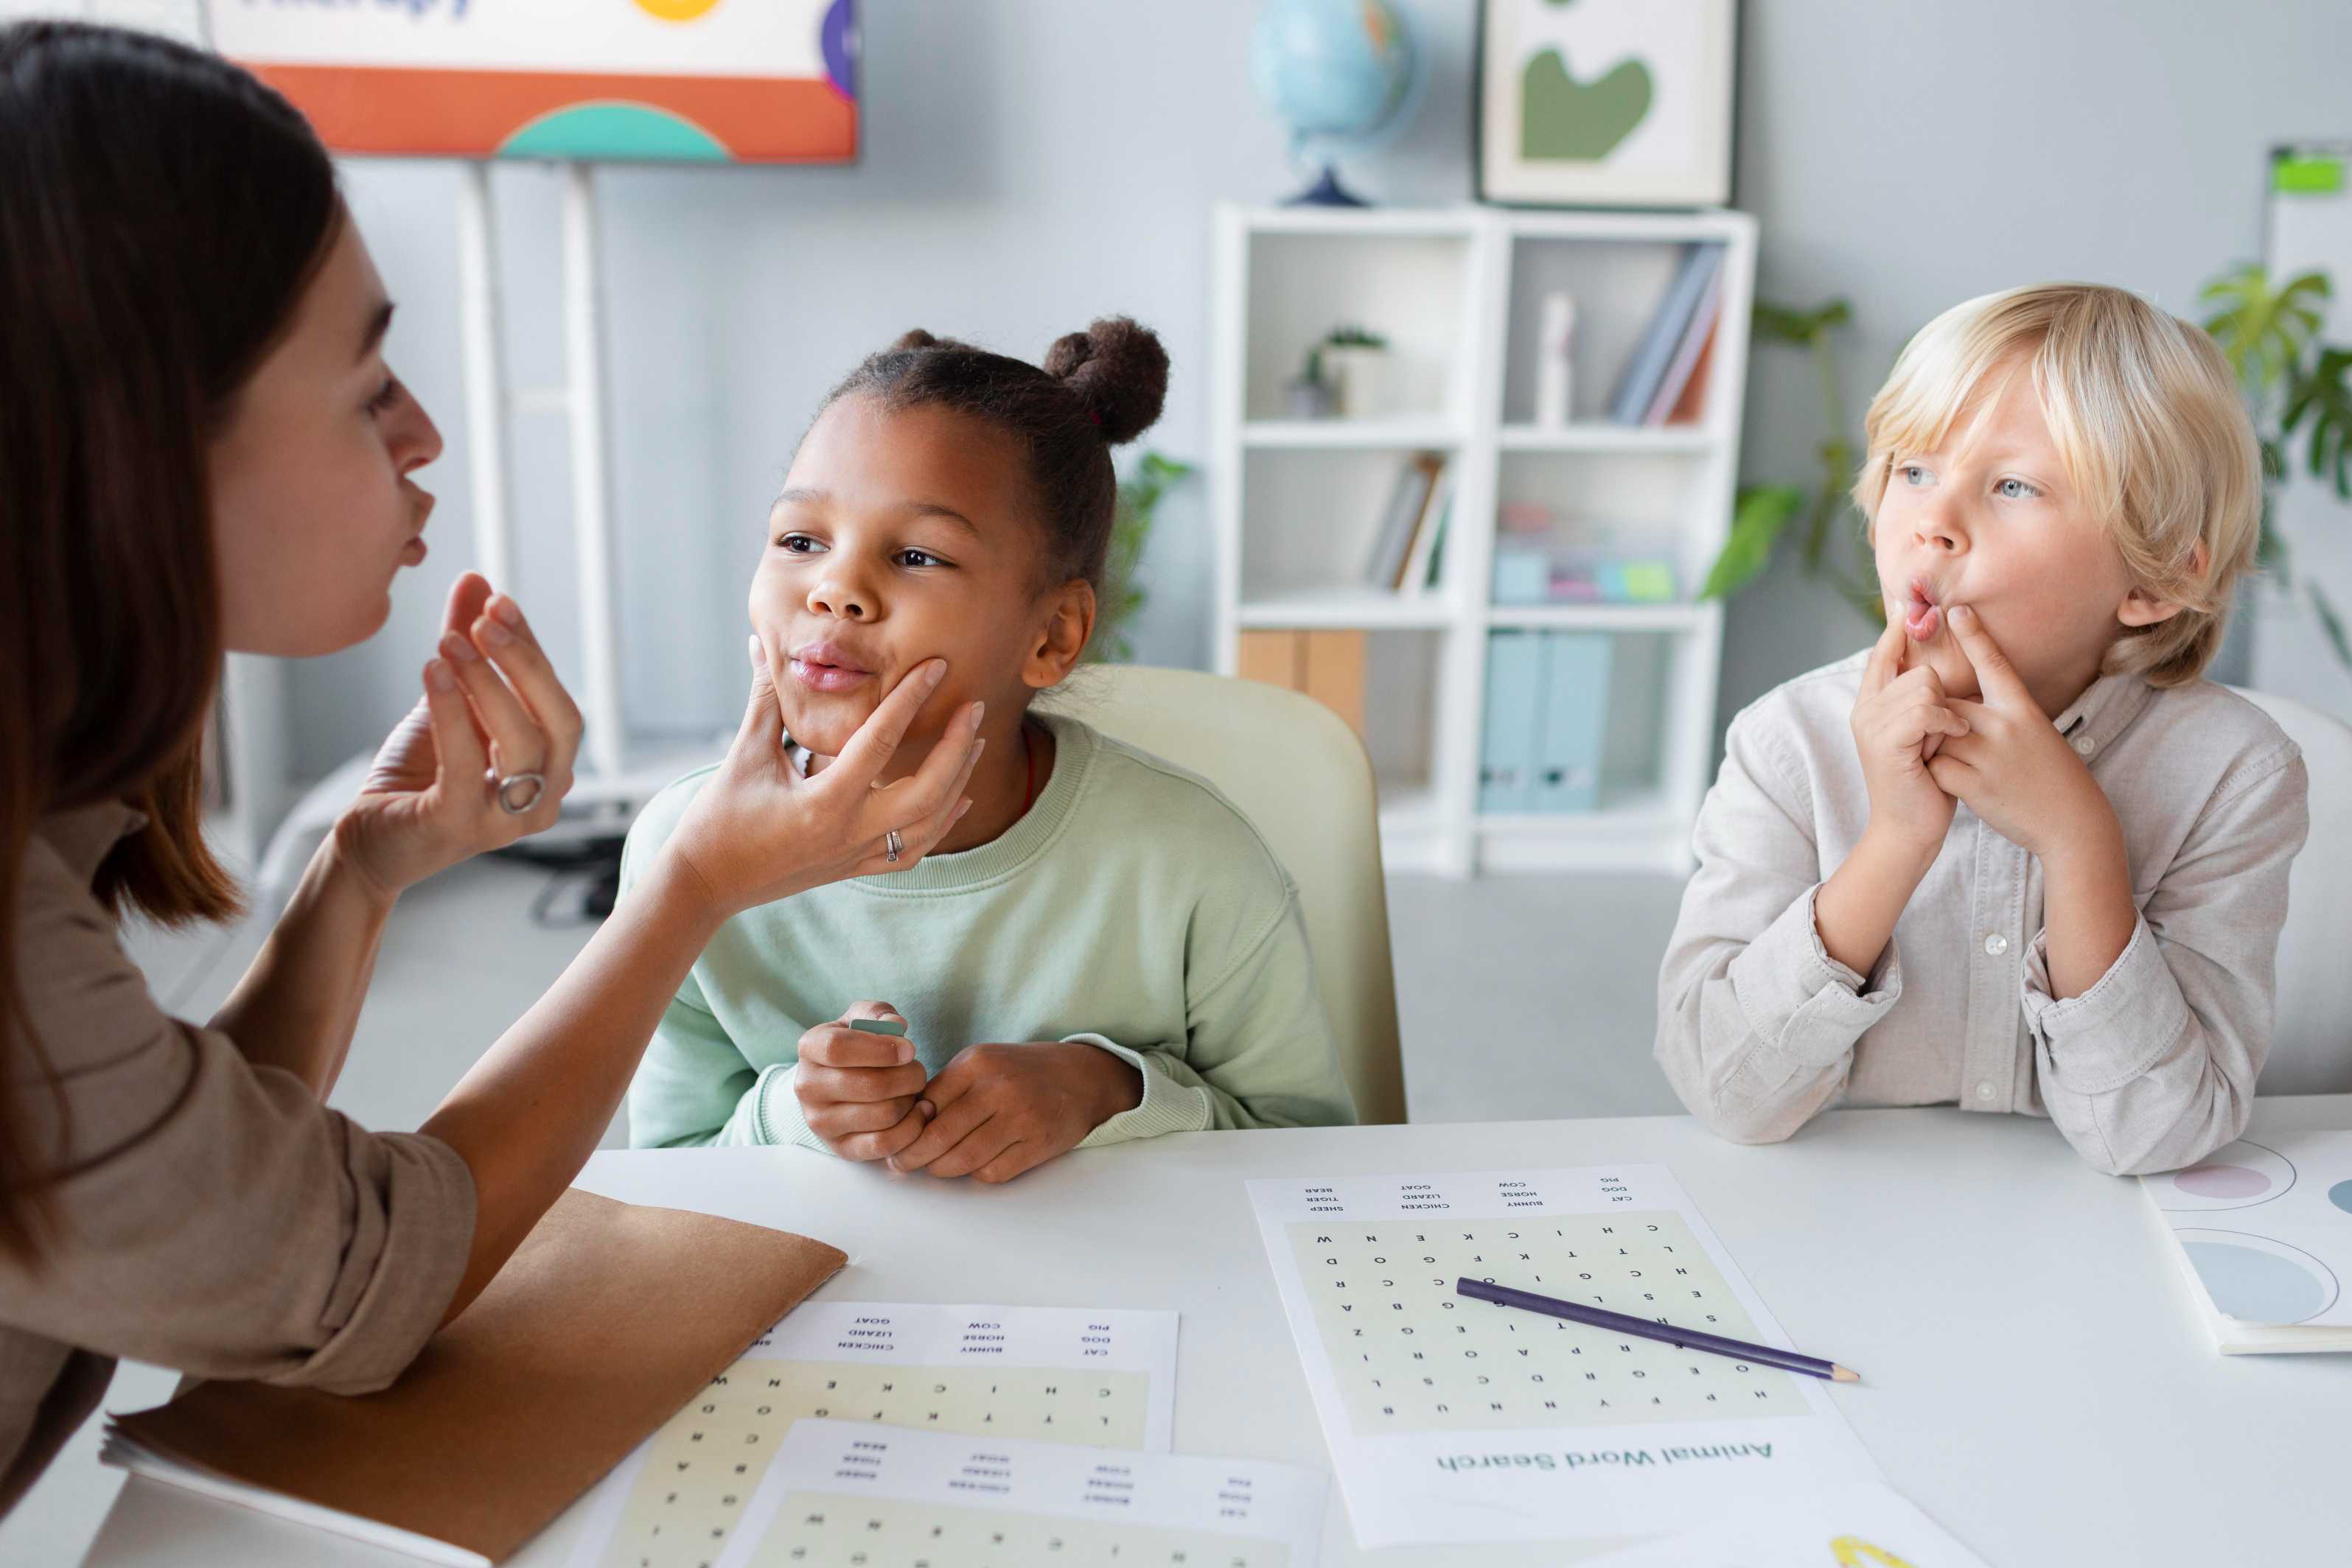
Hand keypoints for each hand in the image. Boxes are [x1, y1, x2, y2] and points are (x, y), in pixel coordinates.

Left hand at [333, 573, 582, 899]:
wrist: (371, 838)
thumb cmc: (418, 774)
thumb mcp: (447, 700)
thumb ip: (466, 646)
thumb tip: (477, 580)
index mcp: (552, 767)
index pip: (557, 699)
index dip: (532, 648)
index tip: (498, 601)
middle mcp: (544, 798)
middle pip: (562, 722)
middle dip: (526, 665)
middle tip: (485, 619)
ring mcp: (507, 821)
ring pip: (523, 744)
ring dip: (489, 685)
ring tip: (450, 643)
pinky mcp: (459, 828)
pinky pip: (467, 766)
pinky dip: (453, 714)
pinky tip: (433, 672)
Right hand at [660, 637, 983, 919]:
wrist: (705, 883)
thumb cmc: (718, 819)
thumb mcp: (744, 754)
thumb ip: (764, 699)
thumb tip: (763, 643)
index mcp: (823, 802)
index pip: (879, 741)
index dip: (910, 698)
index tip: (937, 665)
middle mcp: (849, 833)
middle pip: (927, 792)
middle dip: (956, 748)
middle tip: (974, 708)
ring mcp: (856, 855)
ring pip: (929, 824)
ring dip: (958, 781)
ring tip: (976, 742)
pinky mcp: (854, 868)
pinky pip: (912, 851)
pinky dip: (942, 823)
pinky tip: (959, 799)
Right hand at [794, 1002, 932, 1161]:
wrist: (835, 1085)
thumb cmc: (856, 1046)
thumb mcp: (861, 1019)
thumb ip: (878, 1013)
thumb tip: (895, 1025)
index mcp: (809, 1048)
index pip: (839, 1048)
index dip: (881, 1049)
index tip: (909, 1049)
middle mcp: (807, 1087)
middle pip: (870, 1085)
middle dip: (908, 1077)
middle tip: (918, 1072)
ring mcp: (821, 1122)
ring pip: (883, 1115)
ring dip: (910, 1101)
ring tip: (913, 1091)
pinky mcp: (840, 1147)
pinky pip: (885, 1144)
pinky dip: (912, 1129)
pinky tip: (918, 1113)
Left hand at [886, 1041, 1142, 1183]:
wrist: (1081, 1078)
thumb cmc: (1021, 1072)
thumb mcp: (983, 1063)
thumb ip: (947, 1088)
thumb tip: (906, 1124)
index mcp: (977, 1063)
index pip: (925, 1104)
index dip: (906, 1128)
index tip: (895, 1141)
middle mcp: (998, 1087)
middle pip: (940, 1136)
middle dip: (914, 1156)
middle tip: (902, 1164)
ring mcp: (1021, 1117)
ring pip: (963, 1159)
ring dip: (942, 1169)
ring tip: (935, 1166)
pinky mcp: (1038, 1144)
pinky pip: (993, 1172)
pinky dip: (978, 1173)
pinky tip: (977, 1162)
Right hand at [1851, 617, 1970, 855]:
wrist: (1909, 830)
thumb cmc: (1924, 783)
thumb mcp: (1920, 733)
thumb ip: (1919, 699)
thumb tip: (1935, 664)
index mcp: (1870, 704)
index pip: (1884, 651)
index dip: (1900, 626)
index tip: (1911, 599)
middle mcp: (1864, 710)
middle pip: (1916, 668)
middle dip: (1941, 695)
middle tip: (1943, 731)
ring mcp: (1872, 725)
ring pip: (1924, 685)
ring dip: (1947, 712)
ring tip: (1947, 739)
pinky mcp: (1887, 742)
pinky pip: (1926, 708)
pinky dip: (1947, 722)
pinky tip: (1954, 739)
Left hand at [1928, 605, 2113, 858]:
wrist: (2071, 823)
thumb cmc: (2049, 776)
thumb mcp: (2033, 733)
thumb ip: (1999, 714)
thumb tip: (1960, 700)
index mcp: (2023, 709)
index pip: (1993, 664)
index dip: (1974, 635)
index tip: (1955, 610)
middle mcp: (2005, 726)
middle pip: (1946, 702)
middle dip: (1934, 715)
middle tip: (1943, 734)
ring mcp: (1988, 755)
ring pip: (1934, 734)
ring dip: (1933, 746)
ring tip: (1958, 763)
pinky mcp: (1974, 784)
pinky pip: (1934, 767)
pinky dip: (1937, 775)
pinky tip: (1957, 784)